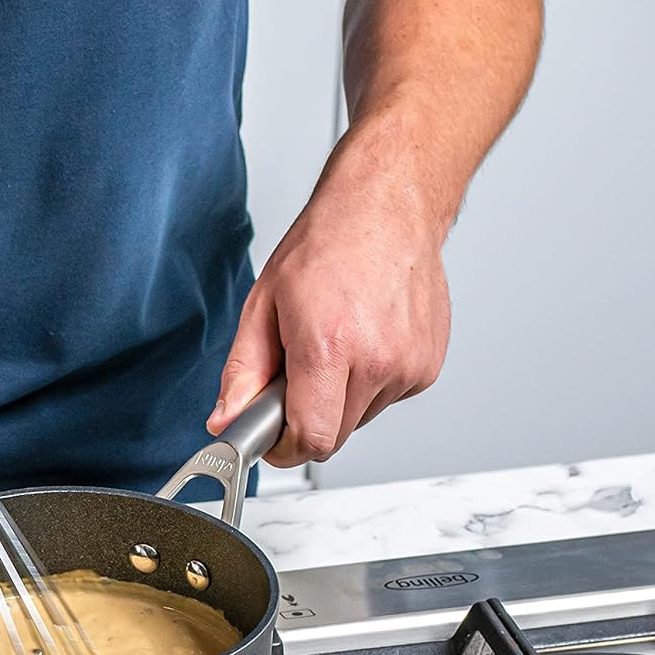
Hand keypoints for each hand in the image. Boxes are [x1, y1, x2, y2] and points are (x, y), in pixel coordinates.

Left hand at [208, 185, 449, 466]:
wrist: (387, 207)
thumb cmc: (328, 244)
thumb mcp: (264, 305)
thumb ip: (243, 373)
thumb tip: (226, 421)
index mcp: (330, 347)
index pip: (311, 440)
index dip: (284, 447)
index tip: (272, 437)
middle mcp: (378, 361)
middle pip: (334, 435)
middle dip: (309, 416)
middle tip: (298, 370)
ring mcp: (410, 366)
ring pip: (361, 418)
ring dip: (340, 397)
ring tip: (336, 343)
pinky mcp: (428, 366)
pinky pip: (387, 398)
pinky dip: (369, 382)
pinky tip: (364, 339)